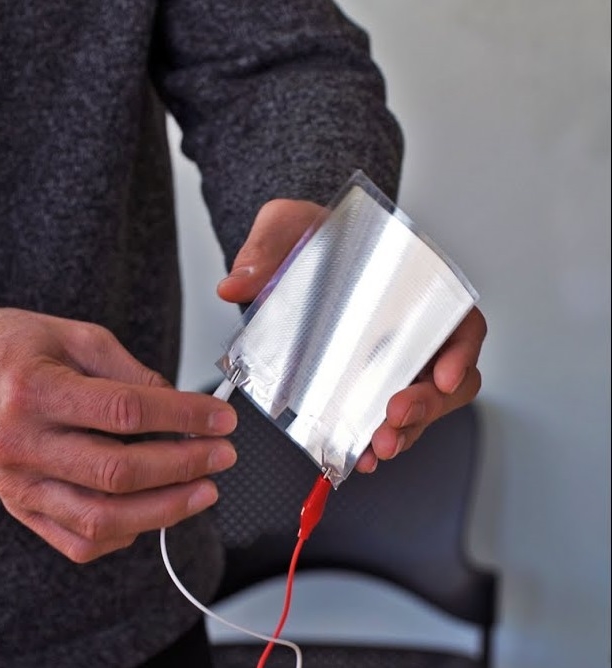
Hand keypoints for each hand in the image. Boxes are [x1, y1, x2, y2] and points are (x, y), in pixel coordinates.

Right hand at [0, 303, 237, 561]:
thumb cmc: (14, 349)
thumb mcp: (75, 336)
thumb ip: (130, 372)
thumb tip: (179, 407)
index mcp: (35, 391)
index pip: (124, 412)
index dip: (182, 417)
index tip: (220, 418)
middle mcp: (22, 445)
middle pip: (117, 473)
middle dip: (183, 467)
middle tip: (222, 456)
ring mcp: (17, 485)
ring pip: (101, 519)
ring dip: (164, 510)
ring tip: (203, 491)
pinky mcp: (19, 508)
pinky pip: (78, 542)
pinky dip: (125, 533)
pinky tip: (154, 511)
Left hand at [217, 199, 486, 473]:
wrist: (289, 251)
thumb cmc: (305, 234)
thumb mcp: (287, 225)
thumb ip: (268, 248)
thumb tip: (237, 284)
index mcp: (412, 282)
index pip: (459, 318)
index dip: (460, 350)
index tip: (443, 376)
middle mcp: (411, 325)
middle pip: (446, 373)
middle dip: (427, 405)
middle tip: (395, 418)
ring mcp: (390, 356)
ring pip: (422, 403)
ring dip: (406, 431)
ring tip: (378, 448)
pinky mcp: (365, 380)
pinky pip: (384, 415)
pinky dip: (376, 439)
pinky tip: (360, 455)